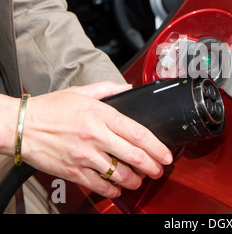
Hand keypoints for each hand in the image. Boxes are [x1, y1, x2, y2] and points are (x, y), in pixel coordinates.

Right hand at [17, 82, 172, 197]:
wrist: (21, 125)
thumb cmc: (51, 108)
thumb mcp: (82, 92)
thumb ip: (109, 89)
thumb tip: (128, 87)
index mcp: (102, 115)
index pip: (138, 133)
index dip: (157, 147)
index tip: (166, 155)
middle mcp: (96, 136)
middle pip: (134, 156)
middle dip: (152, 166)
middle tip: (158, 171)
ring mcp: (85, 155)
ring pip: (119, 173)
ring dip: (134, 180)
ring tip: (140, 180)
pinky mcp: (73, 170)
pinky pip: (98, 184)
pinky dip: (112, 189)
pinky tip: (118, 188)